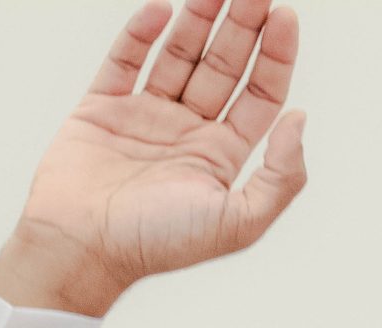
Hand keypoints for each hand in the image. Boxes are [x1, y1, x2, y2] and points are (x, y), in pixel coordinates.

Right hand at [0, 0, 306, 317]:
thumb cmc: (157, 244)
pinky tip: (162, 9)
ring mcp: (144, 116)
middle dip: (242, 24)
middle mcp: (187, 133)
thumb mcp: (238, 224)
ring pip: (179, 54)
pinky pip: (125, 59)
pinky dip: (141, 33)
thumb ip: (280, 178)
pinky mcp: (103, 107)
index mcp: (220, 159)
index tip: (285, 17)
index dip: (275, 56)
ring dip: (198, 17)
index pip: (259, 96)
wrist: (82, 248)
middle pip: (224, 65)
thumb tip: (299, 119)